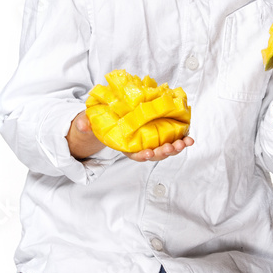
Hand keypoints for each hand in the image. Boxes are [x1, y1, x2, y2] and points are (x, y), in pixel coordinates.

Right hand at [67, 110, 194, 161]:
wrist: (107, 117)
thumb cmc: (97, 122)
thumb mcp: (87, 123)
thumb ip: (85, 124)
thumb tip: (83, 124)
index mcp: (124, 146)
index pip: (134, 154)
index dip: (141, 155)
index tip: (147, 153)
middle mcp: (138, 146)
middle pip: (153, 154)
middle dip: (163, 152)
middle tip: (172, 147)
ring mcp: (149, 141)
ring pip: (164, 148)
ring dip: (176, 147)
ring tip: (186, 142)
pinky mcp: (158, 133)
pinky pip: (170, 137)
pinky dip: (180, 138)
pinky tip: (189, 137)